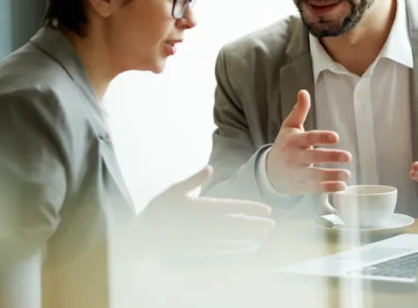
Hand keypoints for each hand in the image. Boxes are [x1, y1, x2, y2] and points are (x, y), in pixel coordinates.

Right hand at [132, 166, 275, 256]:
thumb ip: (194, 180)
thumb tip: (210, 168)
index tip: (267, 209)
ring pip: (233, 237)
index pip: (233, 207)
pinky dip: (237, 248)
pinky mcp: (200, 248)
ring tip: (264, 235)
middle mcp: (207, 224)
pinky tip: (247, 247)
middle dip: (256, 223)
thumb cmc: (159, 210)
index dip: (251, 208)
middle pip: (238, 224)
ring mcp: (204, 238)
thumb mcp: (175, 190)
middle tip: (272, 224)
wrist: (145, 235)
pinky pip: (223, 249)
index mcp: (203, 207)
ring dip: (250, 236)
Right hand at [265, 89, 351, 194]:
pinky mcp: (301, 186)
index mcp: (293, 141)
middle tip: (348, 156)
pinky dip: (329, 188)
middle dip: (331, 157)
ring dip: (332, 175)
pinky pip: (315, 188)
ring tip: (347, 174)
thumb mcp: (289, 127)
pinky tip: (342, 186)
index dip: (322, 137)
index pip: (309, 138)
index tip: (336, 137)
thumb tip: (304, 92)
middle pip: (313, 157)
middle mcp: (294, 157)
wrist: (269, 172)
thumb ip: (299, 111)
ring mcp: (297, 173)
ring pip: (315, 175)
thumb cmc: (284, 145)